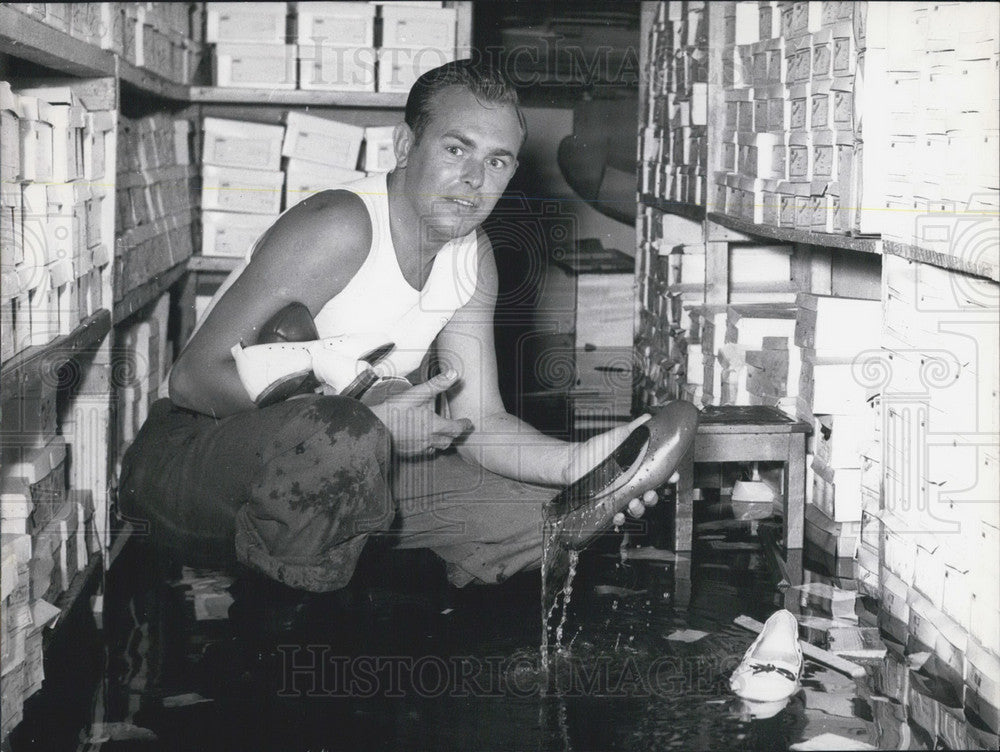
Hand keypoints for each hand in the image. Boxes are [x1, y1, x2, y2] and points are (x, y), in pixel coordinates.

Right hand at [369, 370, 472, 456]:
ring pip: (436, 448)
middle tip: (457, 428)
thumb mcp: (416, 394)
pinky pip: (423, 452)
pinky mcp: (408, 452)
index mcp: (434, 427)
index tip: (469, 423)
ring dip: (441, 441)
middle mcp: (429, 440)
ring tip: (441, 434)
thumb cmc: (395, 410)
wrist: (373, 427)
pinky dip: (427, 446)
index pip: (456, 428)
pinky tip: (422, 439)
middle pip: (448, 441)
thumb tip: (454, 374)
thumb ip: (437, 384)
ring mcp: (418, 448)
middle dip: (454, 434)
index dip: (464, 425)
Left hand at [564, 414, 678, 525]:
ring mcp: (621, 495)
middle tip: (650, 494)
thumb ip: (634, 429)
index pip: (659, 475)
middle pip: (651, 495)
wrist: (575, 460)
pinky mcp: (608, 504)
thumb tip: (648, 418)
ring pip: (637, 507)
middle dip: (654, 497)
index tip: (672, 476)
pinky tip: (617, 515)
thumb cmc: (596, 448)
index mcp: (638, 468)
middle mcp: (632, 484)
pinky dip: (619, 518)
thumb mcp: (617, 436)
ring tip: (634, 504)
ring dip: (639, 508)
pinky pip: (617, 515)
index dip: (669, 477)